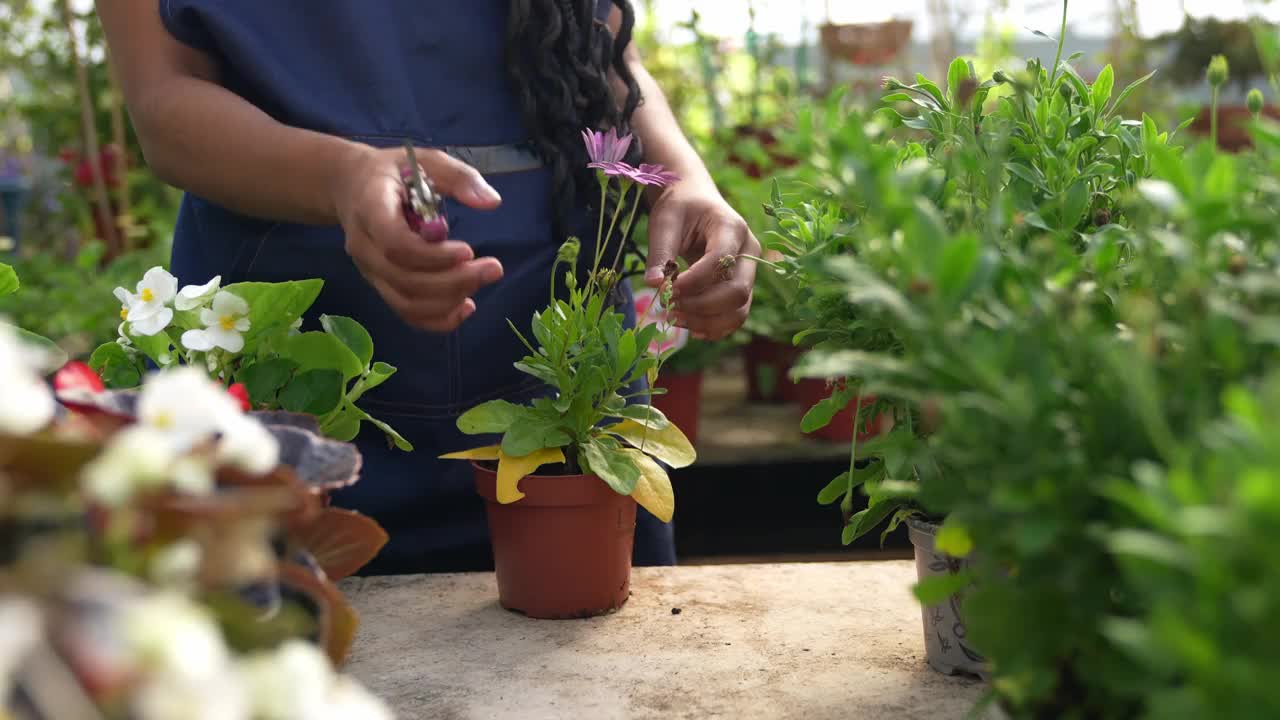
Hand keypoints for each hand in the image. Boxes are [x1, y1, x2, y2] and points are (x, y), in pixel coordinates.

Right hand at [332, 144, 503, 331]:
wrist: (350, 185)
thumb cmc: (393, 172)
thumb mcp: (425, 160)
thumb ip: (458, 177)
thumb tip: (492, 202)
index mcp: (371, 208)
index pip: (394, 243)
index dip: (432, 256)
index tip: (467, 250)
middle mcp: (365, 245)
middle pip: (404, 278)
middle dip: (453, 281)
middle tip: (492, 268)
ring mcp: (370, 269)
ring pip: (405, 302)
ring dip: (448, 301)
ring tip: (480, 282)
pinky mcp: (380, 284)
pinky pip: (405, 312)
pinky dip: (437, 319)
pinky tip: (465, 307)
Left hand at [645, 179, 758, 339]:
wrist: (695, 201)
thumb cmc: (679, 207)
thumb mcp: (664, 221)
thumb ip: (660, 252)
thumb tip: (654, 285)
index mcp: (732, 227)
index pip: (719, 261)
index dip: (693, 281)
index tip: (666, 289)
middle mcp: (749, 251)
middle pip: (737, 291)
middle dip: (701, 306)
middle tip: (669, 308)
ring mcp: (749, 271)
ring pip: (739, 309)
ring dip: (707, 322)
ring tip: (674, 319)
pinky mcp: (742, 286)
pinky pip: (735, 316)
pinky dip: (714, 327)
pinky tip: (690, 327)